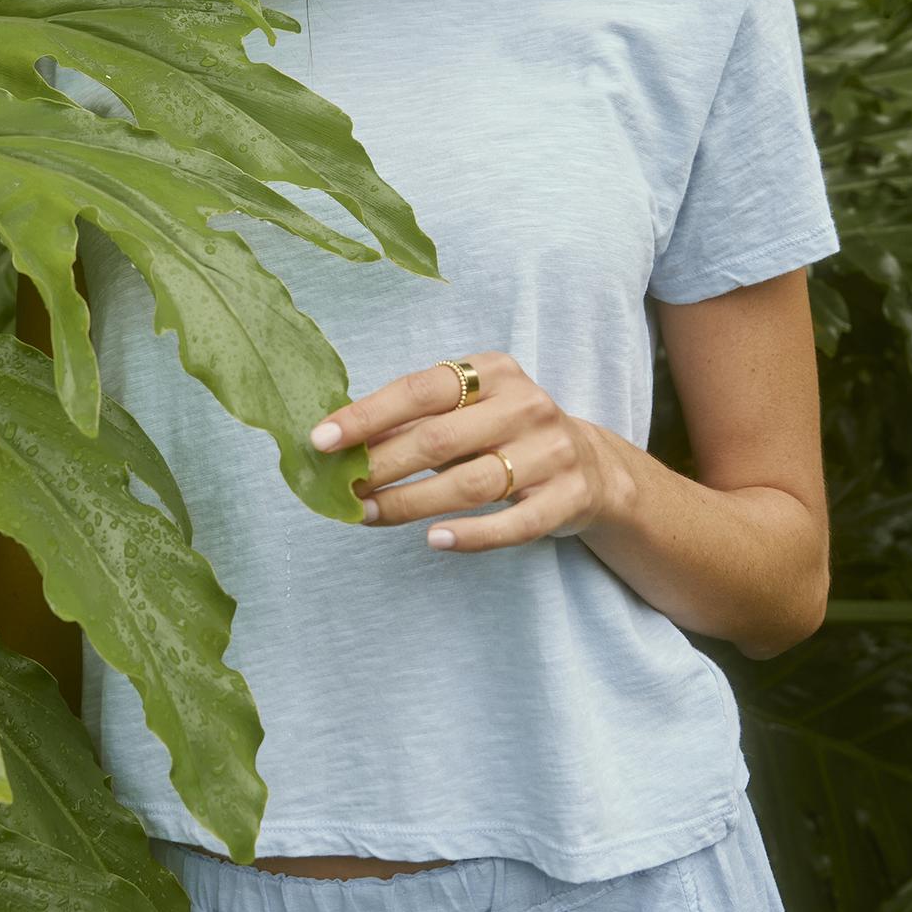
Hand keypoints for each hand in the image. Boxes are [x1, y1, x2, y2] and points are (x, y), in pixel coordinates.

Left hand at [308, 352, 612, 551]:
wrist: (590, 466)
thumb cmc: (504, 433)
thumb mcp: (470, 409)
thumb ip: (416, 419)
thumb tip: (340, 440)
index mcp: (494, 371)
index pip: (421, 390)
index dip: (367, 415)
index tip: (321, 439)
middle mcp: (525, 405)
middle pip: (439, 439)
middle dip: (382, 466)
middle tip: (341, 489)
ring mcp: (551, 452)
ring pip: (470, 484)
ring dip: (410, 504)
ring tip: (368, 515)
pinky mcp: (567, 497)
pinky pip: (513, 523)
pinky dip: (472, 534)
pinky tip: (434, 539)